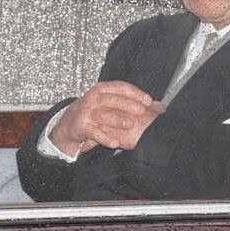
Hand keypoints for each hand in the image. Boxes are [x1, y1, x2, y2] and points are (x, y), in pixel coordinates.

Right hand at [49, 80, 165, 155]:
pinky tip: (115, 143)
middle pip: (113, 99)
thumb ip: (130, 101)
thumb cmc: (96, 110)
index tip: (148, 101)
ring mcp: (86, 111)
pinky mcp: (81, 126)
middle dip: (128, 105)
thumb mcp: (109, 101)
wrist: (70, 121)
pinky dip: (105, 138)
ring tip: (130, 125)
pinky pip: (94, 132)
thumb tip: (159, 105)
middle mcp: (94, 98)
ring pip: (104, 115)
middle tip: (142, 111)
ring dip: (117, 120)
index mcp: (102, 88)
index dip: (135, 93)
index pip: (121, 87)